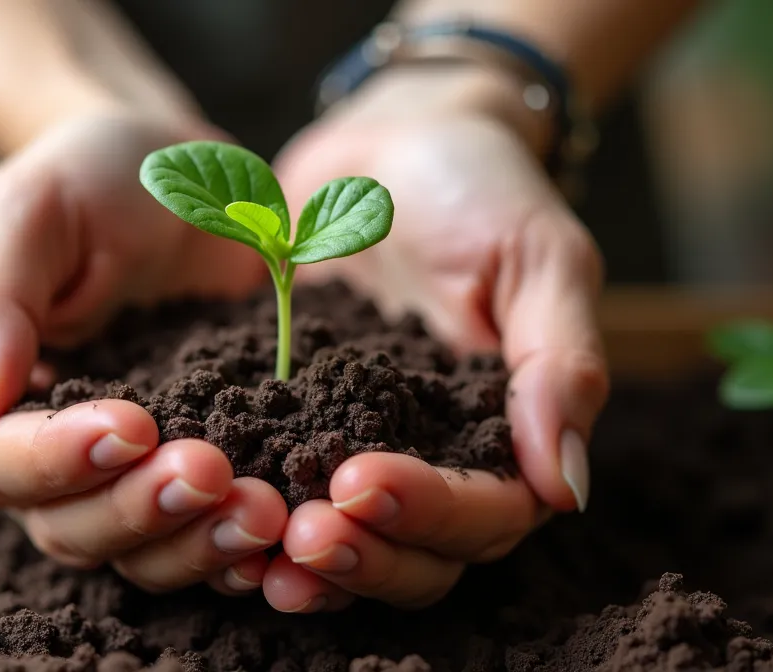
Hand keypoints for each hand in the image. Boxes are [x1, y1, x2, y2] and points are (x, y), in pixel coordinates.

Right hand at [0, 113, 288, 594]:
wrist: (188, 175)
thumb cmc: (93, 177)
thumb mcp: (31, 209)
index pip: (0, 462)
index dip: (61, 459)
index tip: (133, 425)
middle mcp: (42, 459)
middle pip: (70, 526)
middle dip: (141, 508)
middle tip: (214, 472)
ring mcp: (122, 477)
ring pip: (139, 550)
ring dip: (196, 542)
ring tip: (264, 512)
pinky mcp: (194, 476)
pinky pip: (205, 537)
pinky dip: (241, 547)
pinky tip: (288, 534)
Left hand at [261, 69, 608, 610]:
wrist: (387, 143)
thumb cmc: (479, 187)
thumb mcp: (538, 257)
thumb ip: (560, 364)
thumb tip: (568, 489)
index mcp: (507, 436)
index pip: (488, 514)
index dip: (430, 513)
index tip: (362, 481)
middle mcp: (437, 462)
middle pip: (417, 560)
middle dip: (362, 556)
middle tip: (301, 533)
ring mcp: (359, 451)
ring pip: (346, 548)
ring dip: (304, 563)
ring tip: (251, 551)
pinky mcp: (290, 430)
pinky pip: (274, 494)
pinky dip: (248, 518)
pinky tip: (205, 513)